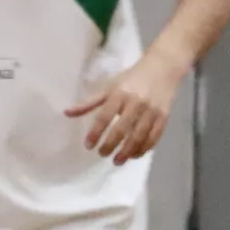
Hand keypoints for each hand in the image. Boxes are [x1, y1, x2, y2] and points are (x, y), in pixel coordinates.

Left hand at [69, 48, 187, 163]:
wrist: (162, 68)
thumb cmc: (131, 78)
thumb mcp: (109, 87)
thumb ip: (89, 102)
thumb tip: (66, 113)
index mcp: (119, 93)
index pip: (104, 116)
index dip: (95, 132)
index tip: (88, 145)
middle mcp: (136, 102)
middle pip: (122, 129)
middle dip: (111, 145)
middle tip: (102, 154)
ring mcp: (151, 111)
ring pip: (138, 136)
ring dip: (127, 151)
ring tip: (117, 161)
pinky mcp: (163, 117)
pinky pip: (154, 137)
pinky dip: (143, 149)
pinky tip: (134, 155)